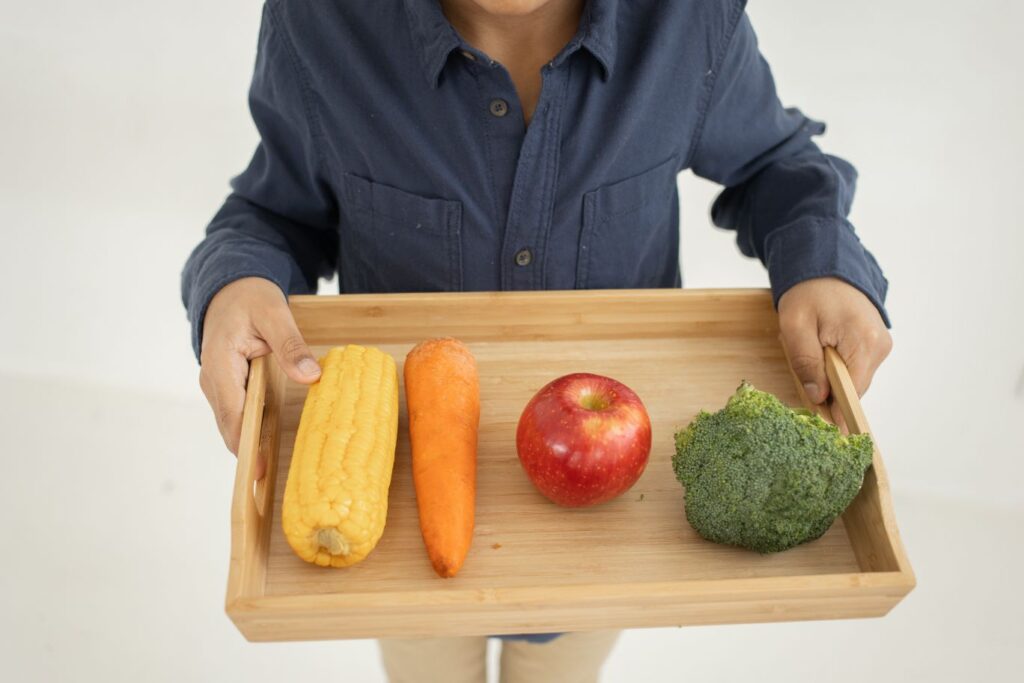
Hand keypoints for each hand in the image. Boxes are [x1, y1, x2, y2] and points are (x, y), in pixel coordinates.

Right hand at [199, 277, 320, 473]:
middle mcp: (213, 380)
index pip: (233, 413)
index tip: (260, 471)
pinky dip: (252, 430)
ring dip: (250, 445)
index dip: (246, 444)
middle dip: (248, 454)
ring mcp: (218, 385)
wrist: (228, 286)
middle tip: (269, 483)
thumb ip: (291, 345)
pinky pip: (238, 414)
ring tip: (272, 474)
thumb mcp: (274, 314)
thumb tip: (311, 377)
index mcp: (220, 364)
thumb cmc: (249, 297)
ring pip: (233, 423)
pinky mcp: (227, 387)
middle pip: (230, 426)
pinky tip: (271, 446)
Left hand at [778, 277, 891, 416]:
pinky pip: (855, 367)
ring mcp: (880, 345)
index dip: (835, 409)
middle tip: (803, 374)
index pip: (853, 391)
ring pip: (853, 379)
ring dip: (831, 375)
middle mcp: (880, 346)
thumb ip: (806, 362)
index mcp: (864, 342)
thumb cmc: (808, 292)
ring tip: (812, 351)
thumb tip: (818, 397)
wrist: (825, 268)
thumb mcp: (795, 325)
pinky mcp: (875, 344)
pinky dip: (837, 366)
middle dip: (828, 387)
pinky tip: (822, 351)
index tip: (822, 426)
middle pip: (853, 387)